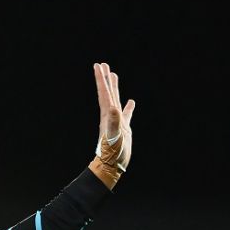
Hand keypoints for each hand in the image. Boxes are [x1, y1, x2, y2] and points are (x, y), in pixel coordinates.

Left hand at [90, 62, 135, 188]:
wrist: (112, 165)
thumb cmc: (112, 152)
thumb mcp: (113, 136)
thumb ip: (114, 122)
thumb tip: (114, 108)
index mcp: (107, 114)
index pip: (104, 93)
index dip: (101, 79)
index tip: (98, 65)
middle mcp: (110, 115)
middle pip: (107, 93)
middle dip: (105, 79)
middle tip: (103, 64)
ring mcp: (117, 121)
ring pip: (115, 100)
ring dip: (114, 88)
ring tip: (114, 75)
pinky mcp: (123, 129)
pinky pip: (126, 114)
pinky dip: (128, 107)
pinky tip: (131, 102)